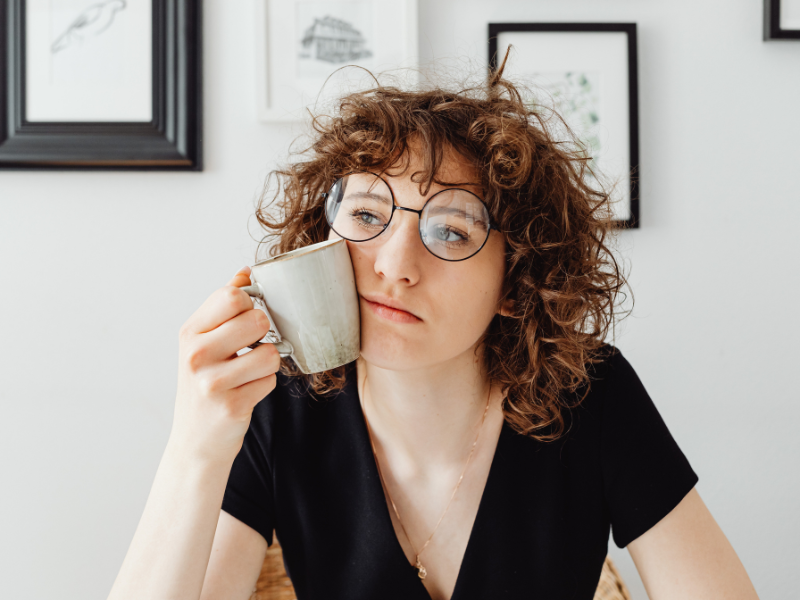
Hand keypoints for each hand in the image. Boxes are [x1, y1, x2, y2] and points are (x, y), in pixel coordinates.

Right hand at [169, 266, 278, 464]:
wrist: (195, 440)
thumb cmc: (204, 383)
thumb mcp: (203, 342)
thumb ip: (223, 305)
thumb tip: (245, 271)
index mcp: (190, 332)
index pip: (232, 296)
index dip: (250, 304)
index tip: (245, 319)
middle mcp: (196, 354)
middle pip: (257, 319)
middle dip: (263, 334)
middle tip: (249, 348)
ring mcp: (213, 382)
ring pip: (270, 352)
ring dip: (268, 363)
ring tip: (249, 372)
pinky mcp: (232, 406)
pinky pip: (270, 381)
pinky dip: (265, 385)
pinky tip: (246, 392)